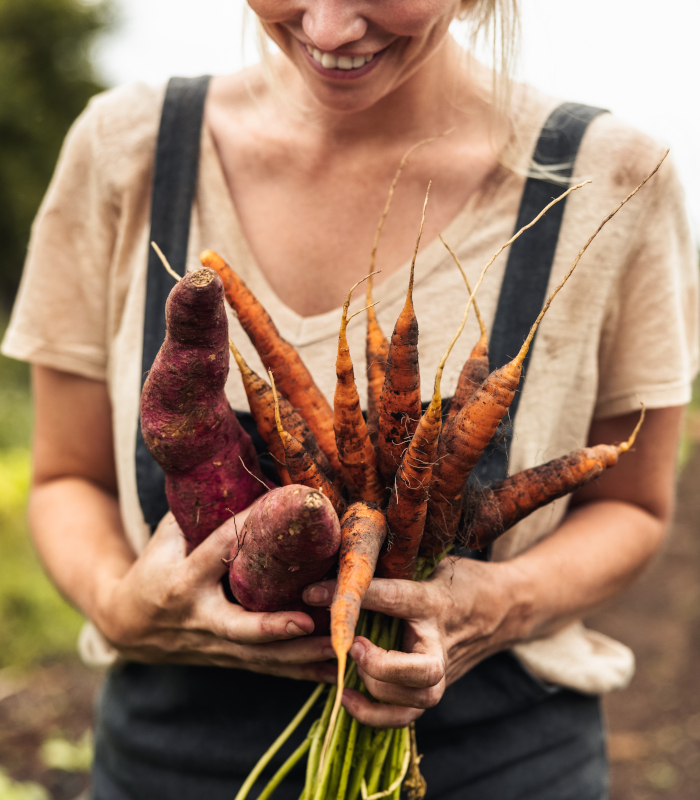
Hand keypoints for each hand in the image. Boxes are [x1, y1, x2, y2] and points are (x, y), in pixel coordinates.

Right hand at [95, 510, 336, 681]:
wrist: (127, 627)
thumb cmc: (152, 571)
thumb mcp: (164, 540)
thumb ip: (196, 515)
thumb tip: (233, 475)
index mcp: (182, 581)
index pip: (217, 552)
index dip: (245, 529)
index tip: (278, 508)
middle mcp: (199, 617)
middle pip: (238, 627)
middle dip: (272, 627)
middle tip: (307, 621)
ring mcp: (215, 644)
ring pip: (260, 656)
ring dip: (300, 655)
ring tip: (339, 649)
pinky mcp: (228, 660)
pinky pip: (268, 669)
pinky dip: (300, 673)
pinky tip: (334, 673)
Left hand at [303, 557, 522, 725]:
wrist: (507, 609)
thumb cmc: (464, 580)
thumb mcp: (435, 562)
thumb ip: (398, 565)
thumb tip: (347, 554)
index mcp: (435, 602)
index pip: (395, 598)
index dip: (353, 595)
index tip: (312, 591)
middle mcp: (441, 643)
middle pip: (420, 672)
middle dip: (382, 666)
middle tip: (354, 645)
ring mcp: (443, 672)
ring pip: (415, 699)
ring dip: (377, 688)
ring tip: (351, 662)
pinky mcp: (435, 689)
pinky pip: (406, 717)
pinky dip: (375, 715)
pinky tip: (347, 697)